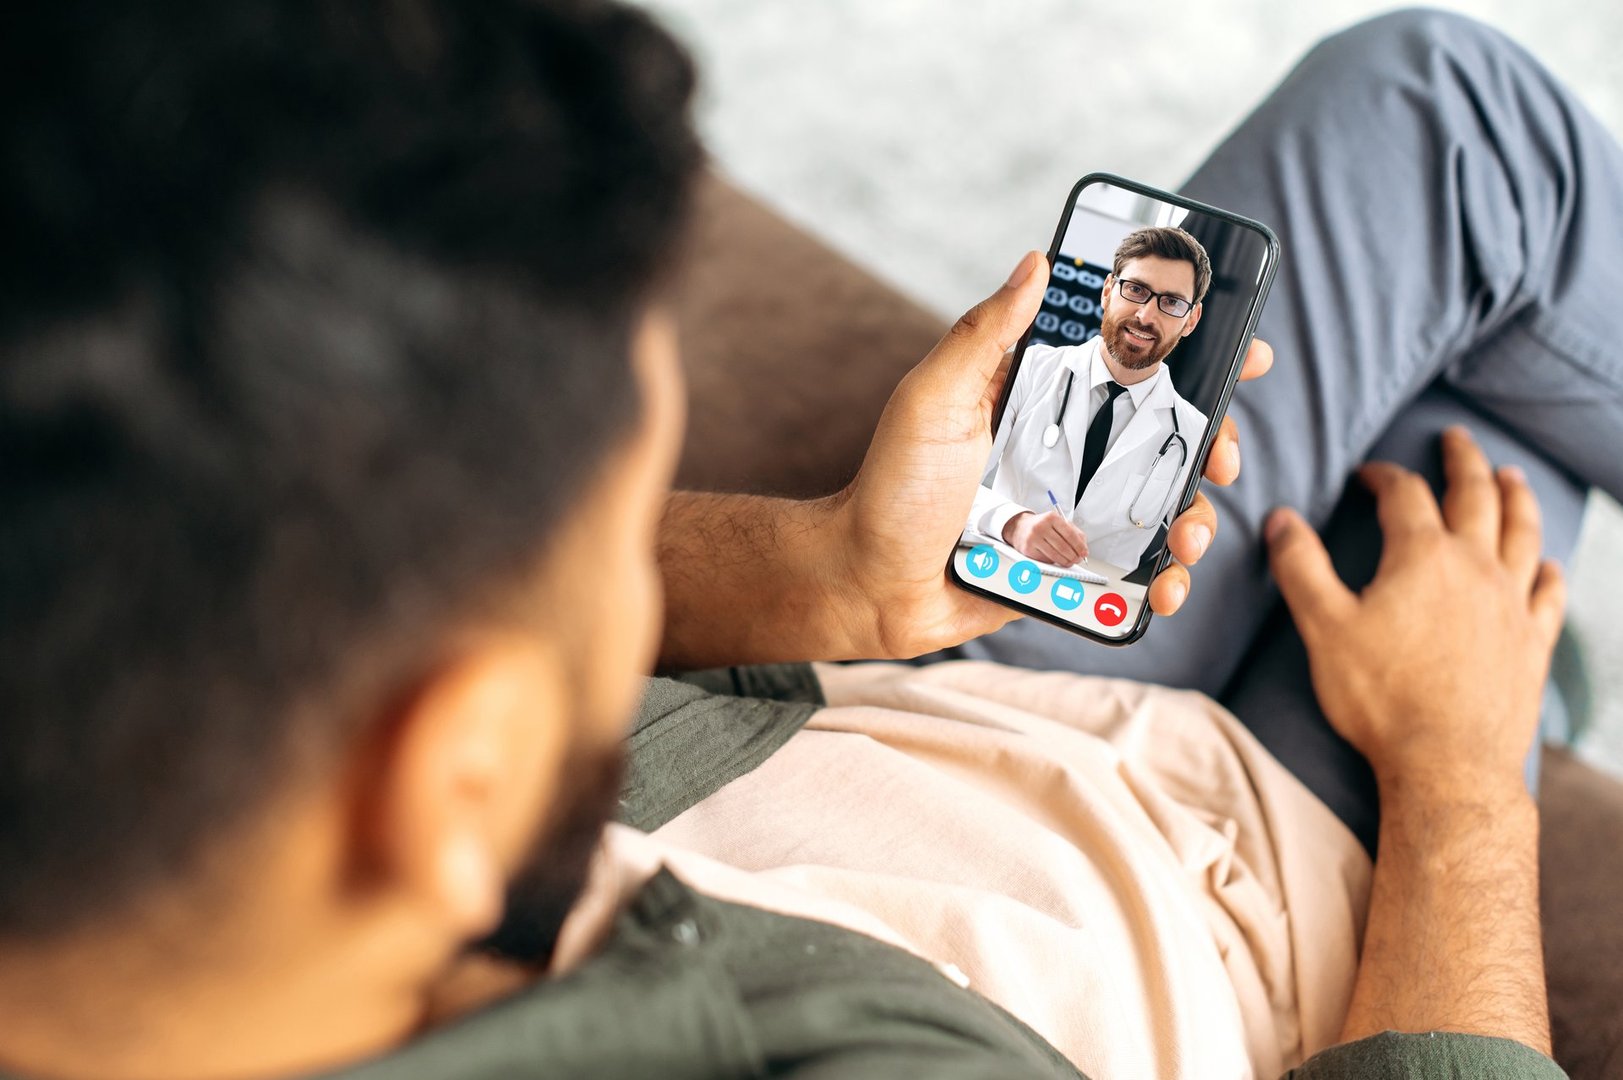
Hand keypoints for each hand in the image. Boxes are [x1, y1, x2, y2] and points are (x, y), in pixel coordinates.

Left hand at [828, 250, 1271, 657]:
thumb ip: (985, 334)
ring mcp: (1075, 509)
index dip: (1191, 350)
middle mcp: (1066, 448)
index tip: (1244, 350)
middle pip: (1165, 434)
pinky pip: (1135, 570)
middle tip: (1221, 458)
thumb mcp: (934, 400)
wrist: (866, 585)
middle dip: (1213, 442)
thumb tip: (1037, 260)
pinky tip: (1166, 590)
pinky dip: (1164, 581)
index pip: (1128, 359)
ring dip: (1196, 519)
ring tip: (1188, 539)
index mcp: (1040, 396)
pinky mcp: (1073, 567)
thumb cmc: (892, 488)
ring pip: (1163, 506)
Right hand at [1003, 510, 1088, 564]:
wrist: (1020, 527)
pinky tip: (1056, 559)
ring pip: (1055, 555)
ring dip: (1065, 561)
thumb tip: (1083, 549)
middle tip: (1078, 560)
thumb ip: (1074, 533)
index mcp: (1051, 517)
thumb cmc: (1043, 526)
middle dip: (1073, 556)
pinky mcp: (1028, 549)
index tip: (1084, 553)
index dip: (1079, 546)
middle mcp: (1041, 527)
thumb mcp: (1058, 523)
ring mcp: (1033, 538)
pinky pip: (1046, 559)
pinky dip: (1054, 561)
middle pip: (1063, 547)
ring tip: (1070, 562)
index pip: (1070, 534)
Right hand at [1265, 427, 1565, 792]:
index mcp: (1423, 557)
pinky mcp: (1532, 642)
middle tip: (1457, 439)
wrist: (1447, 765)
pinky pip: (1548, 593)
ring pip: (1522, 533)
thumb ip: (1301, 567)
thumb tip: (1282, 520)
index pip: (1405, 494)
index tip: (1369, 474)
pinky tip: (1547, 564)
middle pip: (1476, 496)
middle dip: (1464, 462)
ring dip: (1516, 498)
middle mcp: (1476, 568)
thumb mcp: (1323, 628)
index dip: (1384, 476)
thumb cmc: (1382, 699)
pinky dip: (1548, 571)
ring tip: (1511, 478)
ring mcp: (1512, 604)